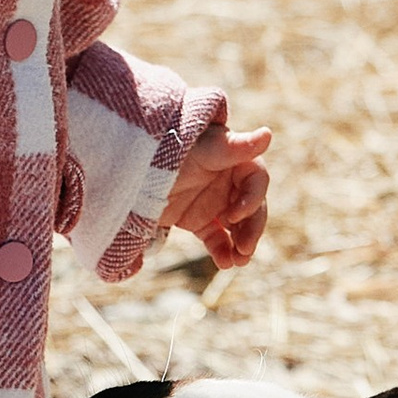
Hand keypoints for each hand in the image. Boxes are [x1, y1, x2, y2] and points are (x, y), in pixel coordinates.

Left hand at [168, 122, 272, 271]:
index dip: (253, 199)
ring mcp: (215, 203)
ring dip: (243, 245)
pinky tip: (224, 263)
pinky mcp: (200, 221)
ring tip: (239, 262)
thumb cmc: (168, 148)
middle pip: (253, 208)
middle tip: (245, 249)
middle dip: (252, 229)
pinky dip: (223, 252)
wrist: (129, 170)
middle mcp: (229, 181)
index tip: (235, 215)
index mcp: (235, 159)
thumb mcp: (202, 149)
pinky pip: (218, 239)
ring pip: (239, 227)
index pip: (256, 180)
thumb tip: (268, 134)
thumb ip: (235, 146)